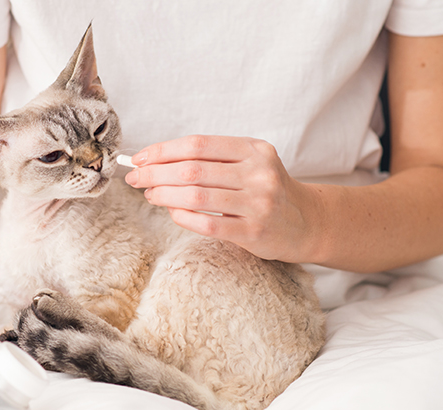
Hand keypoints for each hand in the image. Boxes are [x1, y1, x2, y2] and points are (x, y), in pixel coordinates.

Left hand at [124, 135, 316, 261]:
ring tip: (149, 194)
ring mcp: (259, 203)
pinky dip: (183, 217)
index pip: (198, 145)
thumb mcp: (249, 163)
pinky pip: (208, 224)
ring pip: (197, 195)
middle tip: (134, 178)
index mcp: (254, 149)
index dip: (163, 150)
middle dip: (156, 173)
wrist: (308, 222)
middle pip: (193, 169)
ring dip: (164, 195)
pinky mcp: (255, 232)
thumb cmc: (267, 190)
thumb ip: (212, 159)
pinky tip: (171, 212)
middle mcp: (259, 173)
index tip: (140, 158)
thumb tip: (156, 161)